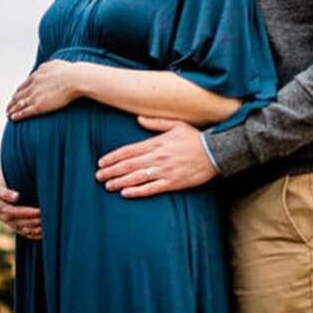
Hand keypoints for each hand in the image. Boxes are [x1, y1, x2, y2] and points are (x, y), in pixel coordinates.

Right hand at [0, 169, 42, 239]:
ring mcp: (7, 223)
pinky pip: (24, 233)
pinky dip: (34, 234)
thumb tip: (16, 197)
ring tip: (48, 225)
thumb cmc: (4, 182)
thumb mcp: (1, 182)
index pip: (10, 212)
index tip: (39, 211)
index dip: (25, 213)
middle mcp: (0, 216)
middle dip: (33, 221)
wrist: (0, 189)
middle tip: (47, 218)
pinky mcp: (14, 226)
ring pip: (21, 229)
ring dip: (35, 228)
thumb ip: (6, 192)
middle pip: (17, 222)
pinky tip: (45, 232)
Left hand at [6, 60, 79, 121]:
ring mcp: (34, 96)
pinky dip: (17, 115)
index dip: (18, 92)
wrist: (75, 79)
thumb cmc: (70, 72)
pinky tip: (12, 118)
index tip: (16, 96)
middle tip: (9, 106)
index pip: (23, 85)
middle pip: (18, 95)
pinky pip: (24, 112)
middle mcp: (32, 86)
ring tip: (7, 114)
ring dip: (11, 109)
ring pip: (18, 104)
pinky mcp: (38, 106)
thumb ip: (46, 67)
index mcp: (36, 76)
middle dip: (12, 101)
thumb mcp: (54, 64)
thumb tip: (42, 68)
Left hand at [96, 117, 217, 197]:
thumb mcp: (176, 125)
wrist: (214, 152)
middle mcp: (157, 157)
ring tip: (108, 186)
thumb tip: (139, 119)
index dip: (113, 157)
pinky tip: (126, 193)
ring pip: (136, 177)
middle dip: (111, 171)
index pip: (129, 150)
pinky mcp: (173, 182)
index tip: (101, 162)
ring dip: (120, 182)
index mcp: (156, 143)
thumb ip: (156, 123)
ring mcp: (164, 171)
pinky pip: (151, 188)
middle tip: (98, 176)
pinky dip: (137, 191)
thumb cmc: (195, 138)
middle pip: (129, 165)